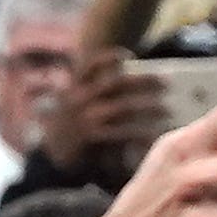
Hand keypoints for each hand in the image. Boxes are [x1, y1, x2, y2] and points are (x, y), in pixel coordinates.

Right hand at [36, 45, 173, 182]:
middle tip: (166, 83)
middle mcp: (78, 99)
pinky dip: (140, 132)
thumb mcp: (72, 108)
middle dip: (144, 81)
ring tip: (167, 110)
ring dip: (149, 106)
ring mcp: (84, 117)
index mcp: (72, 88)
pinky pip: (122, 131)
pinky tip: (153, 133)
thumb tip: (128, 85)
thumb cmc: (70, 131)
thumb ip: (92, 96)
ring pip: (124, 106)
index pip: (90, 65)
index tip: (129, 55)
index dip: (109, 57)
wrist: (49, 161)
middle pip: (117, 82)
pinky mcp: (91, 137)